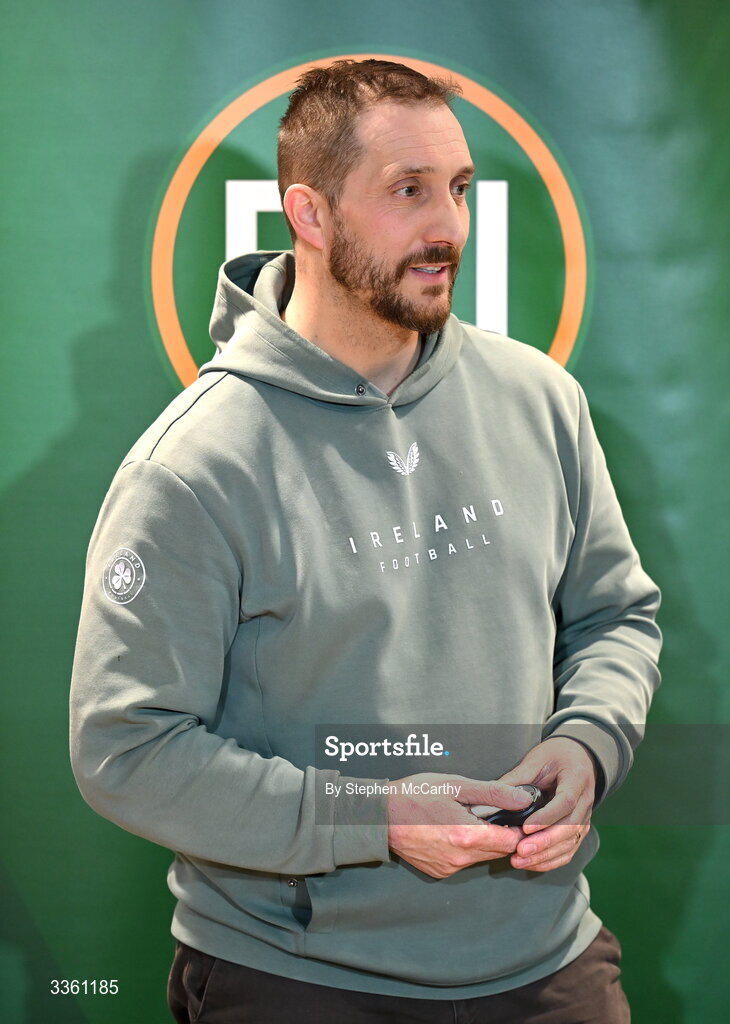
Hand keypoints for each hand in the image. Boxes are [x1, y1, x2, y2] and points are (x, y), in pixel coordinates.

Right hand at [387, 773, 532, 878]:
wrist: (380, 816)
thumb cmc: (415, 795)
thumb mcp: (456, 785)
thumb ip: (494, 793)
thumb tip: (524, 799)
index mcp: (466, 836)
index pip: (512, 841)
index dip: (516, 826)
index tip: (510, 814)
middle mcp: (460, 858)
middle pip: (500, 851)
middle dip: (500, 833)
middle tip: (485, 812)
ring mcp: (449, 868)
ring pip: (482, 857)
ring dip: (482, 841)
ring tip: (466, 819)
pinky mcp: (440, 872)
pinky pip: (465, 862)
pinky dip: (466, 848)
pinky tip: (451, 830)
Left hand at [499, 737, 596, 872]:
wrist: (577, 757)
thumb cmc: (556, 756)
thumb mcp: (536, 759)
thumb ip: (518, 778)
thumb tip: (494, 795)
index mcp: (577, 778)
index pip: (565, 802)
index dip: (546, 817)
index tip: (525, 828)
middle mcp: (586, 800)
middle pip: (570, 827)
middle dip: (545, 842)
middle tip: (521, 850)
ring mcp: (585, 816)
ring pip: (570, 842)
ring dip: (546, 855)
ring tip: (520, 860)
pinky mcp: (580, 828)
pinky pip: (569, 849)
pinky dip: (552, 860)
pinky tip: (532, 863)